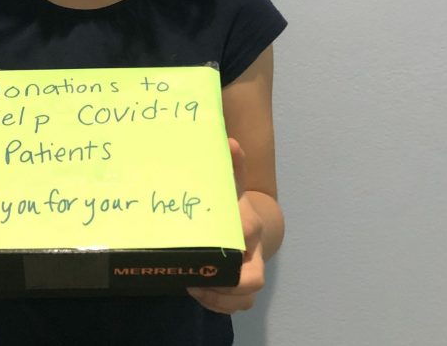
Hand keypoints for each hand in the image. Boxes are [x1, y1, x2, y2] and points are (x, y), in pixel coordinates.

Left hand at [188, 138, 264, 313]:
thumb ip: (229, 166)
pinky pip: (238, 306)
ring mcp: (252, 272)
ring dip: (219, 296)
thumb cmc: (231, 203)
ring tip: (191, 284)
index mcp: (249, 224)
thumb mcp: (228, 184)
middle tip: (193, 274)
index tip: (205, 239)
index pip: (245, 233)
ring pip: (246, 295)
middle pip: (252, 276)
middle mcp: (255, 252)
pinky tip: (198, 292)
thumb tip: (229, 141)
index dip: (230, 239)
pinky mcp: (244, 290)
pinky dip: (219, 305)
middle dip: (226, 282)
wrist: (250, 223)